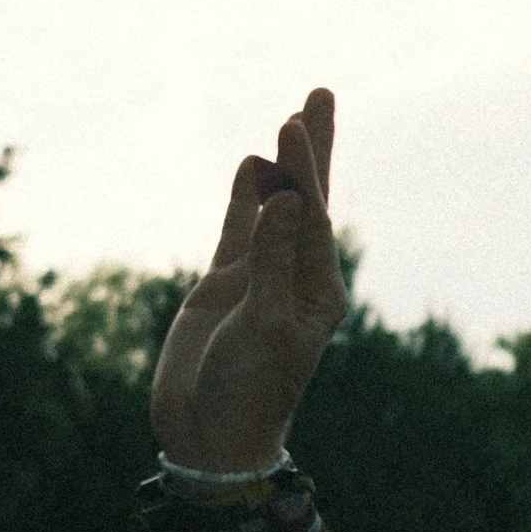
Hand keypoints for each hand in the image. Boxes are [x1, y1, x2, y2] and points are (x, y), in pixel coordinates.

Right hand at [149, 88, 349, 473]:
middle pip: (307, 200)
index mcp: (319, 291)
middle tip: (321, 92)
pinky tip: (248, 166)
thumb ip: (274, 261)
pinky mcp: (225, 288)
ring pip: (272, 208)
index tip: (296, 124)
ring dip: (281, 165)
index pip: (315, 217)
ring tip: (292, 117)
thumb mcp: (265, 327)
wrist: (209, 439)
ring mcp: (260, 279)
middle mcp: (296, 277)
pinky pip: (237, 231)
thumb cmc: (248, 392)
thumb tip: (289, 200)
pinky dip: (242, 199)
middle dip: (312, 149)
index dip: (306, 170)